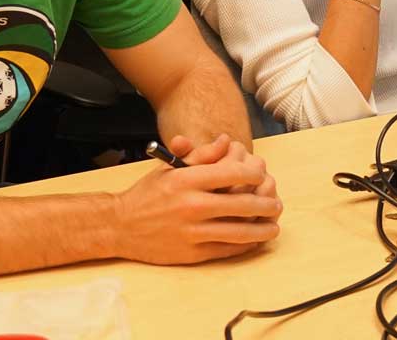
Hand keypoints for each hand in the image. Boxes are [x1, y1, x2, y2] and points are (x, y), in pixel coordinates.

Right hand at [112, 142, 281, 264]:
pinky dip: (244, 245)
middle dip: (266, 204)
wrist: (120, 225)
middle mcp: (192, 205)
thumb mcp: (171, 167)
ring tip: (273, 226)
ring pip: (239, 231)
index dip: (255, 174)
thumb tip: (227, 143)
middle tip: (276, 204)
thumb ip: (202, 155)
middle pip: (242, 203)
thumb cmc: (148, 193)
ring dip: (261, 229)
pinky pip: (226, 250)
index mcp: (188, 179)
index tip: (262, 175)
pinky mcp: (191, 253)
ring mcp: (192, 231)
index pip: (233, 173)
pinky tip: (254, 241)